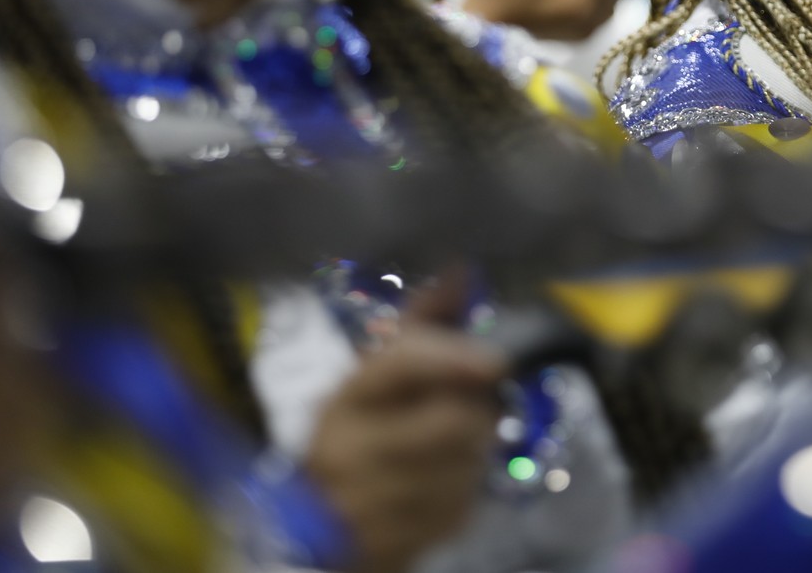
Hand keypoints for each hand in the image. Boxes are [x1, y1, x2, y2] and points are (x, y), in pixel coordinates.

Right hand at [305, 281, 504, 572]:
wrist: (317, 529)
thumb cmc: (355, 436)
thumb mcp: (371, 380)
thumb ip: (419, 325)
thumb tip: (462, 270)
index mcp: (345, 401)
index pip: (400, 367)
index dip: (451, 359)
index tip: (494, 360)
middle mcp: (355, 452)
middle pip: (451, 420)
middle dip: (478, 409)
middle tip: (475, 403)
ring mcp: (380, 503)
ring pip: (468, 462)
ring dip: (477, 447)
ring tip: (453, 441)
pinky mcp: (408, 540)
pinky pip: (466, 500)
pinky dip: (468, 482)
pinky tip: (445, 477)